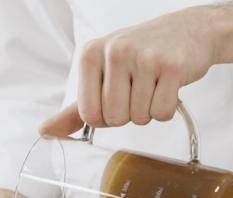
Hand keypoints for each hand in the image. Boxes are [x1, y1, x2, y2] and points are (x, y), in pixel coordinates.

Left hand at [41, 6, 216, 136]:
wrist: (188, 31)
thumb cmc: (140, 55)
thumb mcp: (102, 75)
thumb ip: (74, 109)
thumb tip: (45, 132)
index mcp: (91, 54)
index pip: (90, 114)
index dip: (106, 116)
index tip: (116, 96)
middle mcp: (115, 52)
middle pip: (115, 119)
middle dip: (129, 113)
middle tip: (139, 88)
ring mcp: (144, 58)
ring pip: (140, 118)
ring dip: (149, 110)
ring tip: (154, 84)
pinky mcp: (172, 66)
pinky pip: (163, 113)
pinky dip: (168, 108)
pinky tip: (168, 85)